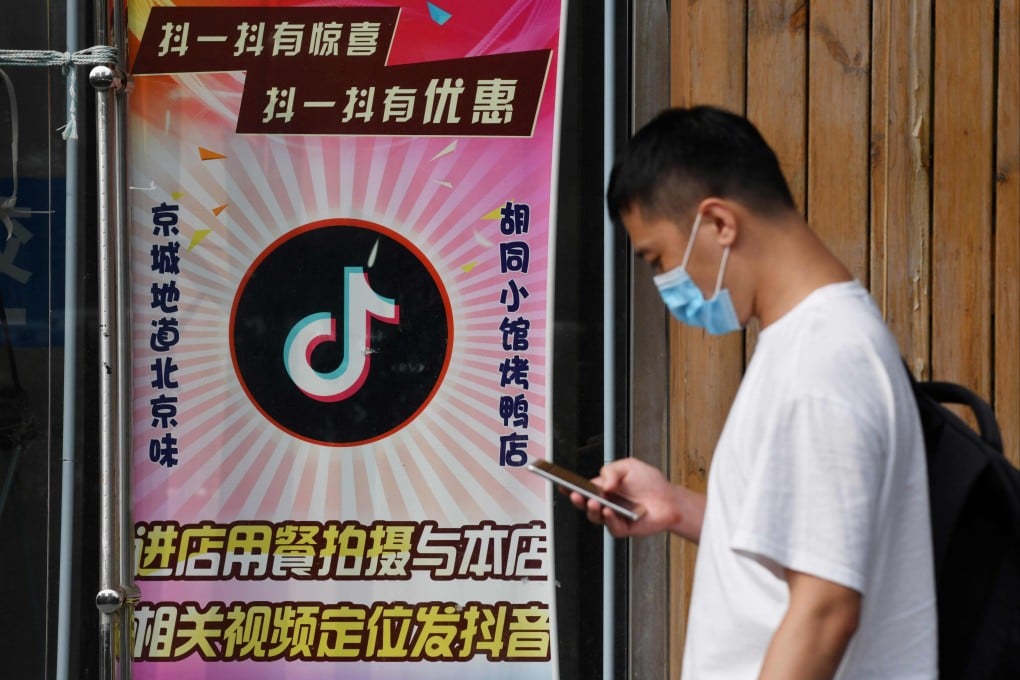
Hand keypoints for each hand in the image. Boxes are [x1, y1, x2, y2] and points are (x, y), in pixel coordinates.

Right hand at [567, 458, 704, 541]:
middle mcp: (604, 502)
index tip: (561, 484)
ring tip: (594, 502)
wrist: (669, 499)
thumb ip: (611, 471)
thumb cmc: (649, 482)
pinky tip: (610, 511)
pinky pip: (611, 526)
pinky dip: (609, 519)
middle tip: (576, 495)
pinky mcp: (622, 527)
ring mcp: (612, 516)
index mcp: (602, 487)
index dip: (570, 487)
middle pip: (584, 504)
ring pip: (595, 517)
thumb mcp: (628, 466)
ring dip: (592, 510)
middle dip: (577, 499)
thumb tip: (603, 485)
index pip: (582, 487)